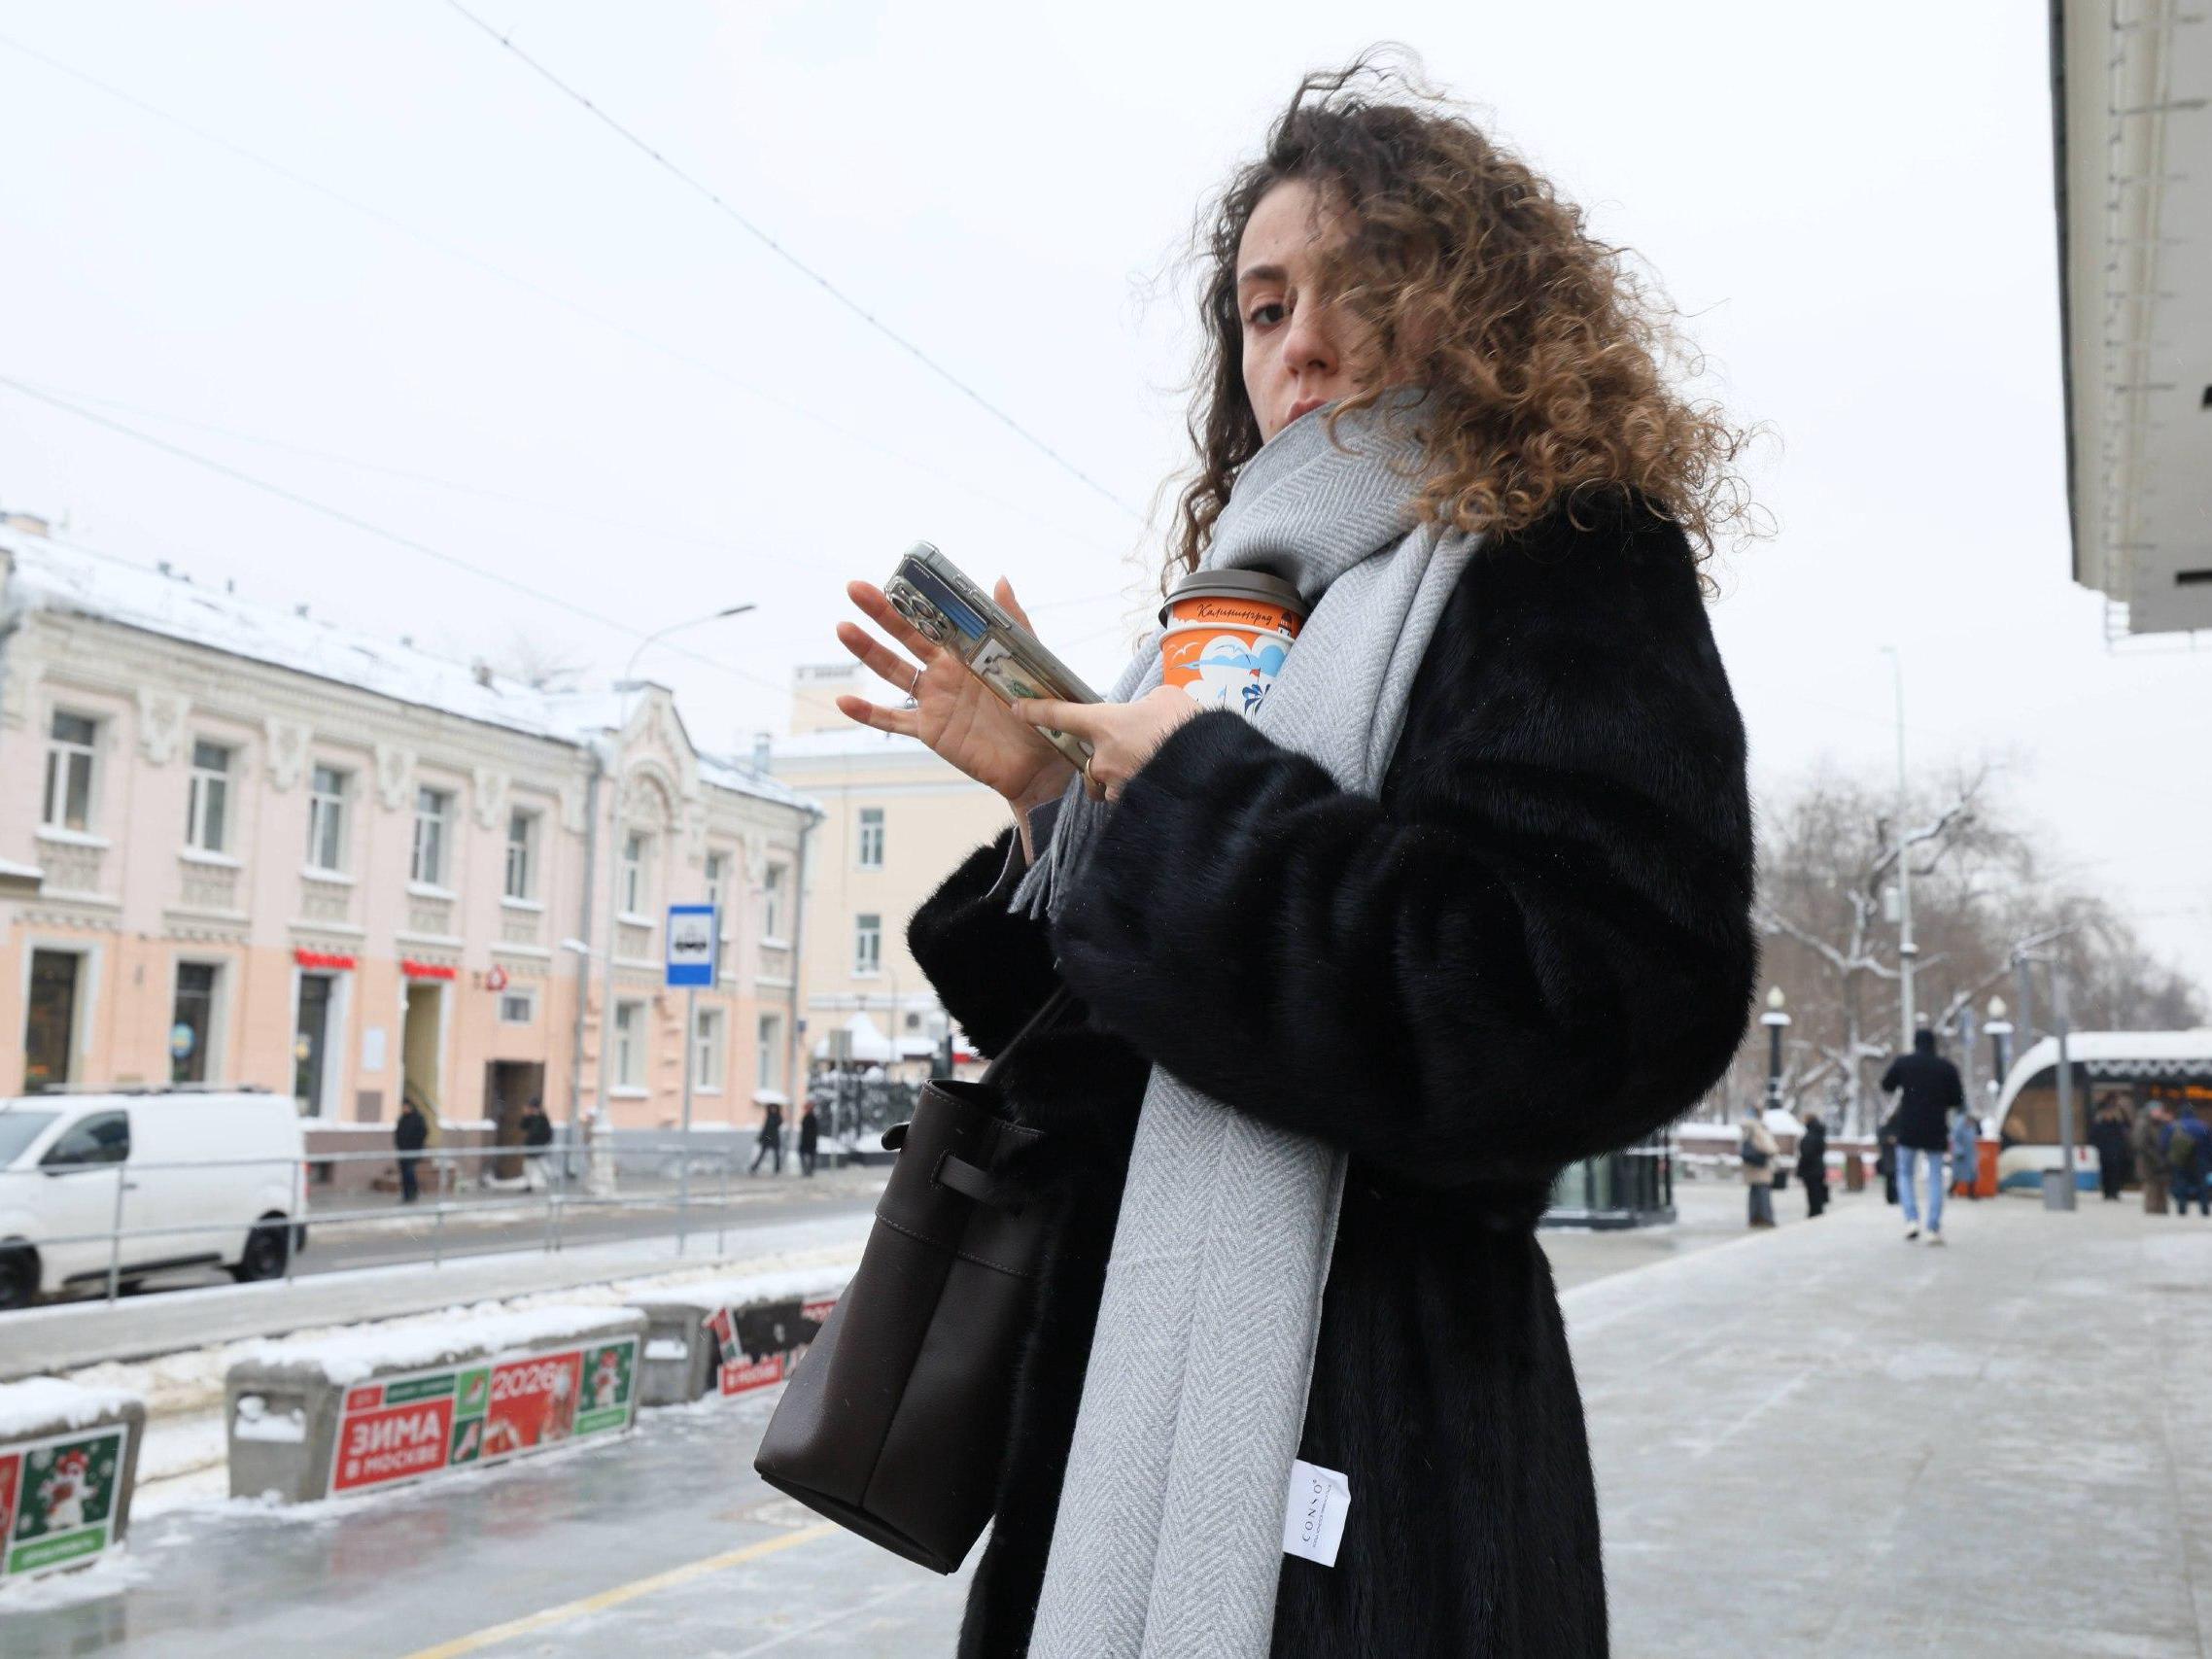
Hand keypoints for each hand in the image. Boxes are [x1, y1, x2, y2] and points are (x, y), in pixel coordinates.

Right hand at [835, 577, 1076, 813]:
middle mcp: (945, 670)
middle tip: (854, 588)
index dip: (914, 598)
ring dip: (868, 650)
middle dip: (881, 612)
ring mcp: (934, 700)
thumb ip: (1015, 623)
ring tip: (844, 628)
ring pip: (893, 670)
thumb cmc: (1040, 708)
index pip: (935, 617)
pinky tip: (844, 701)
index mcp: (968, 650)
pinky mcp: (930, 730)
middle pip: (905, 636)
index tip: (894, 576)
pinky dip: (869, 713)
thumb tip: (1000, 580)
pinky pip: (893, 721)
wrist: (1041, 761)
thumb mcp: (1031, 661)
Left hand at [1014, 685, 1200, 802]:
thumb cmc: (1188, 728)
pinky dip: (1139, 794)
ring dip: (1124, 779)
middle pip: (1090, 762)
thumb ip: (1147, 705)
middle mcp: (1102, 759)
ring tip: (1154, 773)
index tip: (1019, 708)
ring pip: (1108, 785)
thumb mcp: (1168, 699)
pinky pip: (1128, 801)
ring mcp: (1116, 788)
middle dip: (1108, 760)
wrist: (1211, 768)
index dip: (1039, 711)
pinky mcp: (1131, 808)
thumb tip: (1148, 714)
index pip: (1062, 716)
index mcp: (1106, 724)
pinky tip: (1162, 789)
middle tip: (1139, 752)